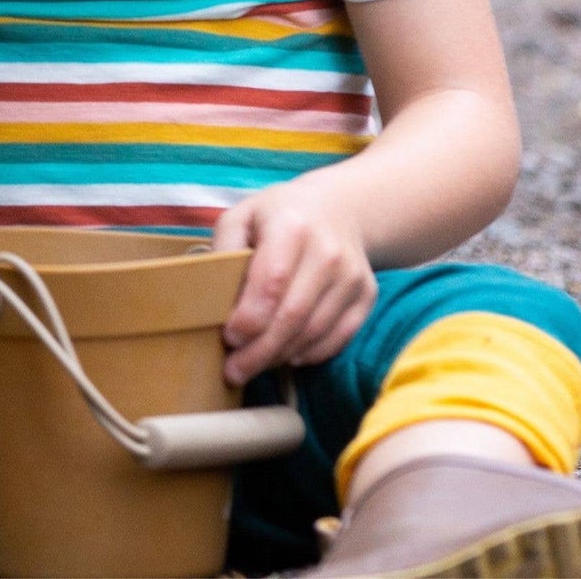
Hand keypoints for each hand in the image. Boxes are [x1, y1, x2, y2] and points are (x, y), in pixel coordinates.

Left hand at [212, 174, 377, 382]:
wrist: (336, 208)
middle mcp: (328, 251)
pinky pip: (337, 339)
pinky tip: (286, 355)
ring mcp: (352, 275)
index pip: (272, 281)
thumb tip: (213, 294)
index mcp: (292, 226)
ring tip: (254, 364)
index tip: (228, 337)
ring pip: (315, 332)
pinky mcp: (366, 295)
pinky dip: (309, 354)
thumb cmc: (278, 216)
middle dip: (260, 351)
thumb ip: (224, 248)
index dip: (249, 317)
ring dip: (280, 356)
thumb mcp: (242, 216)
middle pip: (293, 315)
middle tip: (234, 371)